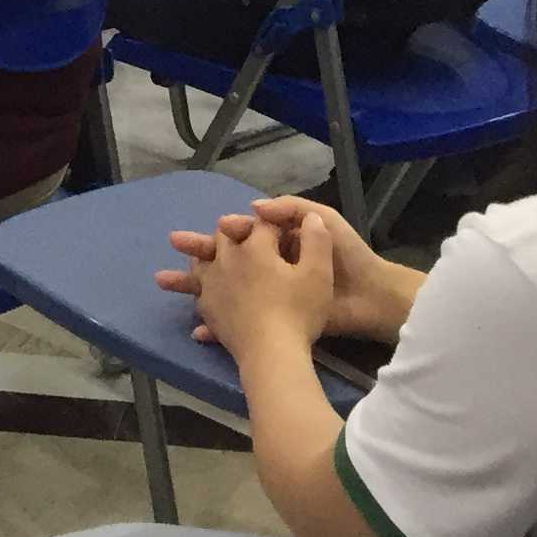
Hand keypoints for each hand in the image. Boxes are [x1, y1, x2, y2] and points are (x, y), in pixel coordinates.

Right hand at [159, 197, 405, 343]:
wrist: (371, 300)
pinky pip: (235, 322)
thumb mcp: (325, 221)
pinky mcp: (272, 320)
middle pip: (225, 256)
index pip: (245, 231)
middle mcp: (269, 265)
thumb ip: (292, 209)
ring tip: (165, 284)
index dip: (228, 228)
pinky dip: (214, 327)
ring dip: (193, 287)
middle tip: (175, 244)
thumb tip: (254, 206)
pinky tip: (197, 330)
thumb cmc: (350, 257)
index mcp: (280, 241)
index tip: (217, 228)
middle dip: (198, 251)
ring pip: (222, 288)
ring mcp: (268, 294)